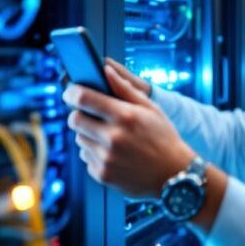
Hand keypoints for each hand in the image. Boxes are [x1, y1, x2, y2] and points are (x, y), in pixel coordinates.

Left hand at [64, 63, 193, 197]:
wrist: (174, 175)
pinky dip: (94, 153)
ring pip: (79, 139)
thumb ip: (125, 88)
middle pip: (74, 120)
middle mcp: (113, 137)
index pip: (84, 99)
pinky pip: (86, 157)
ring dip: (88, 135)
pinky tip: (112, 153)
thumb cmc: (164, 138)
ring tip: (108, 137)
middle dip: (78, 115)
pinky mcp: (102, 174)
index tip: (70, 93)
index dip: (72, 93)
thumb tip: (105, 70)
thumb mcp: (151, 108)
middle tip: (89, 115)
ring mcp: (106, 158)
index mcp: (125, 116)